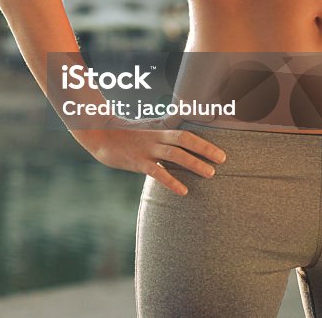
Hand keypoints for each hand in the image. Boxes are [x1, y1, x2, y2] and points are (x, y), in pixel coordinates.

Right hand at [74, 116, 227, 195]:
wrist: (99, 135)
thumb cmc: (126, 134)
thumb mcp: (146, 129)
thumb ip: (163, 131)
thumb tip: (182, 135)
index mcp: (158, 130)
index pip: (185, 134)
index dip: (204, 142)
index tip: (221, 153)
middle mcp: (155, 138)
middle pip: (183, 140)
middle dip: (204, 149)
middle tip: (222, 160)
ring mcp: (145, 150)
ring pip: (173, 154)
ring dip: (194, 163)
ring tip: (210, 174)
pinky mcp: (136, 161)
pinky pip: (156, 171)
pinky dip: (171, 181)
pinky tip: (183, 191)